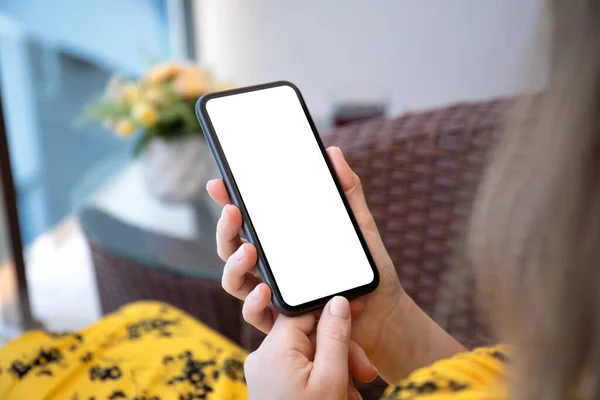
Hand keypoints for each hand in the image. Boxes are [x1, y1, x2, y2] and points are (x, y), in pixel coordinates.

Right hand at [207, 146, 405, 380]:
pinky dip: (253, 303)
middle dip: (225, 229)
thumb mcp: (359, 225)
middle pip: (231, 248)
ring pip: (234, 281)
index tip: (219, 183)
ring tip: (248, 250)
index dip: (228, 202)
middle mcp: (271, 268)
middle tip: (233, 212)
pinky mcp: (282, 320)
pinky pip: (256, 314)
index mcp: (282, 243)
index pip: (247, 221)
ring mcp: (273, 294)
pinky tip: (264, 290)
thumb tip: (332, 153)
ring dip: (233, 264)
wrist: (385, 313)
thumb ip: (347, 190)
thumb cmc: (368, 269)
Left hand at [245, 296, 361, 399]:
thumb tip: (337, 300)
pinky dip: (321, 377)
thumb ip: (335, 336)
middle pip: (308, 334)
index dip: (333, 310)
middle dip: (340, 349)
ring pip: (307, 353)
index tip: (360, 310)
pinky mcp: (270, 386)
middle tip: (366, 372)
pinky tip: (340, 395)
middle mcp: (263, 356)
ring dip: (336, 367)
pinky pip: (299, 369)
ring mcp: (265, 372)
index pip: (304, 310)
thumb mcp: (331, 379)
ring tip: (355, 394)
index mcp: (274, 349)